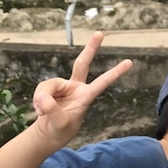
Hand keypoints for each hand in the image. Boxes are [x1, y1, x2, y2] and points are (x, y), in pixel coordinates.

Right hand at [32, 32, 132, 147]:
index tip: (129, 62)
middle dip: (91, 48)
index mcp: (86, 97)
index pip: (102, 82)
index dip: (115, 72)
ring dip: (42, 97)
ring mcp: (63, 87)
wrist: (48, 134)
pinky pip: (41, 89)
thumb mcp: (59, 124)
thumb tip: (43, 96)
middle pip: (82, 64)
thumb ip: (52, 110)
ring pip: (49, 84)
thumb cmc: (60, 130)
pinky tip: (39, 110)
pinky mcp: (50, 89)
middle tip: (100, 33)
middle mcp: (76, 88)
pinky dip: (37, 99)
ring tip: (41, 112)